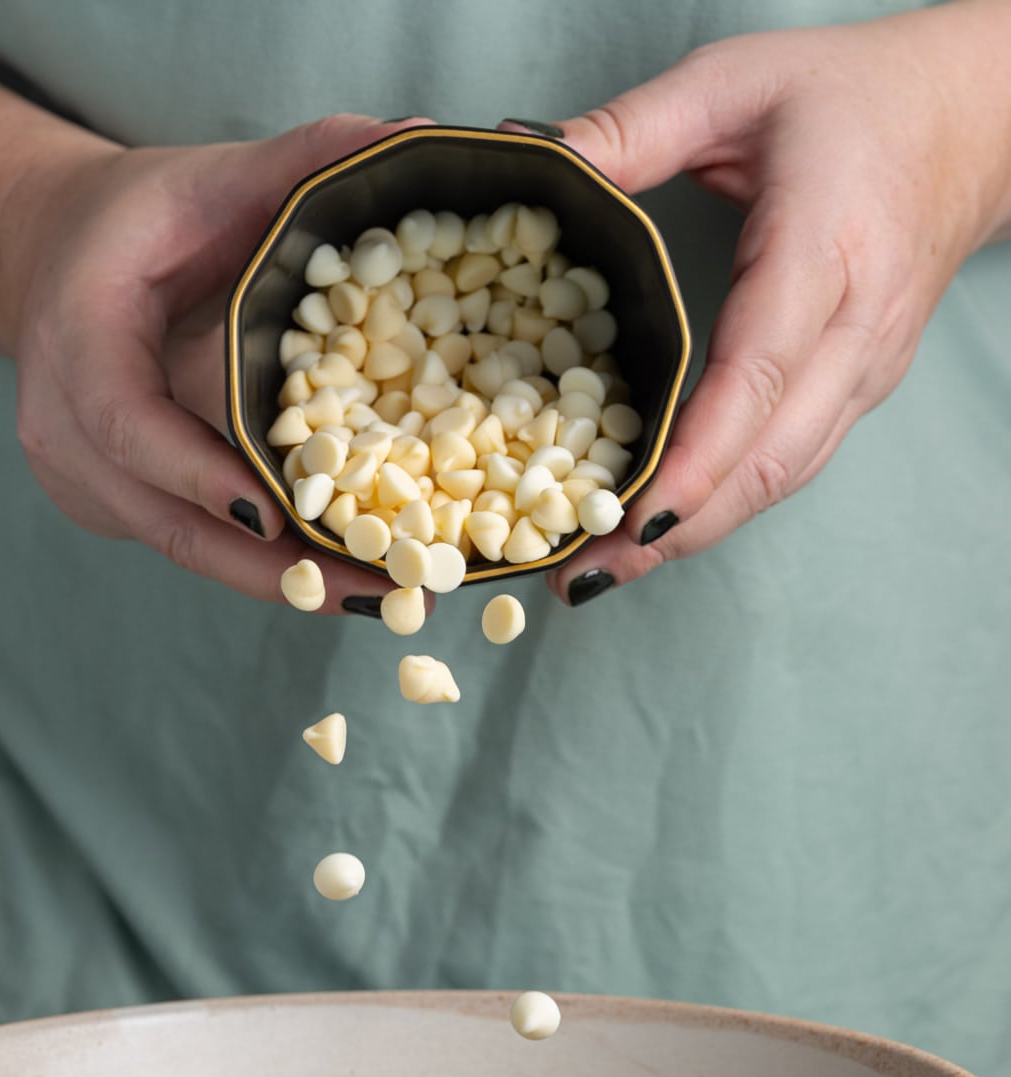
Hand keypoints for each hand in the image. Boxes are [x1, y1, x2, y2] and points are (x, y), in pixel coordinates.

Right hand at [7, 117, 416, 611]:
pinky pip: (185, 545)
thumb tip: (403, 141)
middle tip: (369, 592)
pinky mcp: (107, 508)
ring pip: (181, 549)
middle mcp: (59, 426)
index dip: (202, 477)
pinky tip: (333, 573)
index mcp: (74, 338)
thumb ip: (297, 163)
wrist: (52, 257)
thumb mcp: (206, 177)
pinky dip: (257, 564)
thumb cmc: (134, 219)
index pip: (131, 425)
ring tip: (372, 598)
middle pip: (165, 521)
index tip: (278, 521)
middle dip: (271, 567)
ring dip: (277, 581)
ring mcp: (77, 479)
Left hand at [527, 1, 1010, 599]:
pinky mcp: (859, 391)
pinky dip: (722, 506)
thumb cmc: (853, 97)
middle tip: (585, 574)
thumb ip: (633, 128)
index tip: (634, 518)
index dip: (698, 457)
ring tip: (603, 571)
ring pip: (781, 477)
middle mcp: (857, 326)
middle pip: (770, 457)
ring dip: (695, 535)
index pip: (761, 372)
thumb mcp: (734, 82)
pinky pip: (788, 463)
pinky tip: (658, 529)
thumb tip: (530, 153)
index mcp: (827, 246)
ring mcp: (866, 369)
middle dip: (677, 530)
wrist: (971, 120)